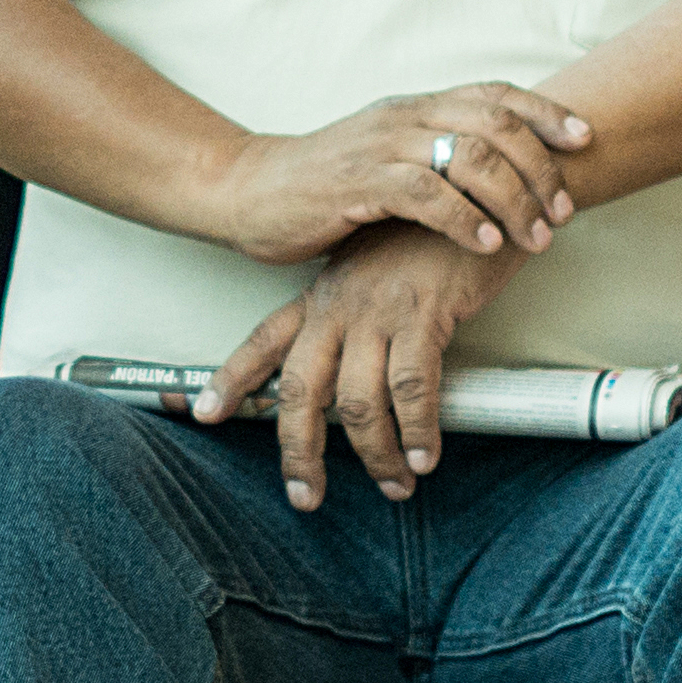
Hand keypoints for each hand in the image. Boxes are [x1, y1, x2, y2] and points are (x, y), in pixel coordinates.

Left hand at [202, 225, 492, 506]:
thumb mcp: (380, 269)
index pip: (265, 340)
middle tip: (305, 496)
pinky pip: (411, 389)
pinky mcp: (422, 314)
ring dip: (376, 455)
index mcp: (323, 295)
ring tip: (394, 486)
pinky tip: (424, 456)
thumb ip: (358, 312)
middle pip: (301, 389)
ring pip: (357, 402)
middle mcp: (339, 305)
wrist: (477, 186)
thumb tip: (351, 367)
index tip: (204, 412)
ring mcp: (377, 310)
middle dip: (299, 451)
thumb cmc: (435, 234)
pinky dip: (416, 431)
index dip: (232, 378)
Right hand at [207, 84, 591, 266]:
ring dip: (513, 200)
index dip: (545, 112)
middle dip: (540, 168)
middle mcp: (404, 117)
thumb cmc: (326, 183)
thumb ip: (437, 155)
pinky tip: (486, 244)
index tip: (585, 139)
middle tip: (563, 211)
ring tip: (535, 237)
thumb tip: (505, 172)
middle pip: (495, 125)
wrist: (249, 192)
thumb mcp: (389, 157)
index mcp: (416, 107)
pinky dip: (465, 219)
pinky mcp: (358, 183)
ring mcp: (381, 146)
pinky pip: (425, 194)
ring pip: (468, 157)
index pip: (495, 94)